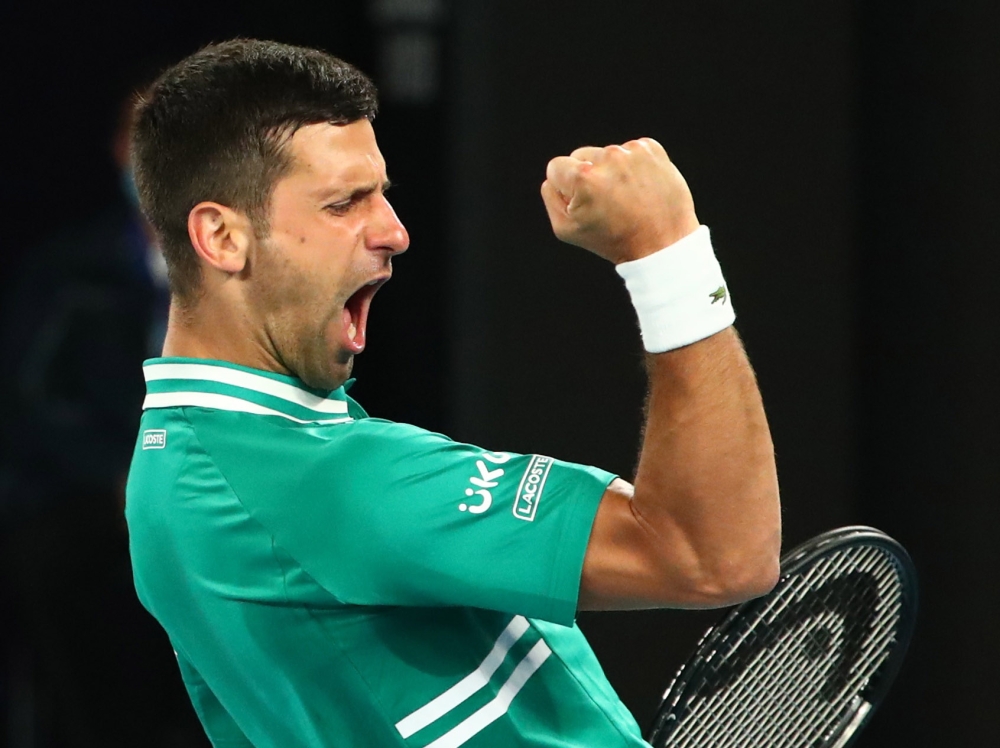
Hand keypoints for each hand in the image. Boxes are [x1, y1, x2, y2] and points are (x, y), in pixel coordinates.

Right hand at [540, 138, 700, 263]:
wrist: (662, 243)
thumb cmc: (612, 240)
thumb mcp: (566, 229)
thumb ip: (550, 197)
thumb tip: (553, 178)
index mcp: (583, 177)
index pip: (556, 167)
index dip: (564, 188)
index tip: (584, 204)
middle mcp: (607, 158)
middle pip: (580, 155)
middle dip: (588, 176)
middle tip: (606, 204)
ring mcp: (632, 151)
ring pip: (606, 154)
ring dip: (611, 172)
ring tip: (626, 198)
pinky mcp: (651, 148)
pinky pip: (629, 151)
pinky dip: (632, 167)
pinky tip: (640, 188)